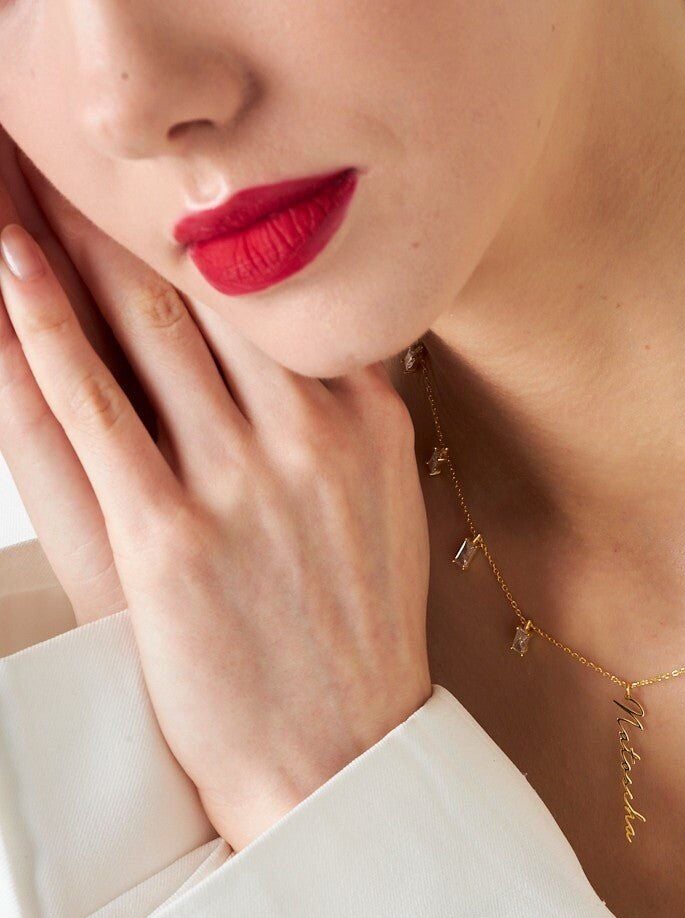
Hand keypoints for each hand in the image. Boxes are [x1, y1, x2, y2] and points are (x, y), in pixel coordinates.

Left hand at [0, 147, 432, 850]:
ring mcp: (241, 483)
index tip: (168, 174)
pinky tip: (2, 265)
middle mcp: (312, 436)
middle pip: (207, 288)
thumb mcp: (389, 510)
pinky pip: (89, 409)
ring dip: (68, 236)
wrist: (343, 757)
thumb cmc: (361, 638)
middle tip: (74, 137)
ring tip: (17, 168)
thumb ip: (358, 416)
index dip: (217, 221)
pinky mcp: (166, 538)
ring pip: (141, 326)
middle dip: (129, 204)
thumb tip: (320, 343)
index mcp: (369, 426)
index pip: (285, 292)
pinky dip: (37, 330)